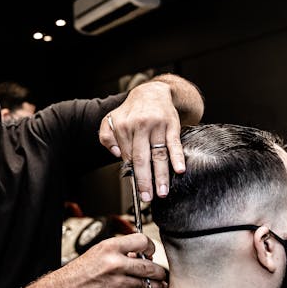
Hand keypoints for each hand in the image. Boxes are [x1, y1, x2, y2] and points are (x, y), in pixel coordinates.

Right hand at [57, 233, 166, 287]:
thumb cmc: (80, 271)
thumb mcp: (99, 251)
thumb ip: (120, 251)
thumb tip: (141, 255)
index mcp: (110, 247)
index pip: (142, 241)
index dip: (150, 247)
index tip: (150, 253)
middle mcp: (115, 264)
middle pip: (150, 266)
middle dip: (158, 271)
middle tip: (159, 273)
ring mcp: (117, 283)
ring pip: (150, 284)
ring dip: (158, 286)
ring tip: (157, 286)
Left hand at [99, 81, 184, 201]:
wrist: (152, 91)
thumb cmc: (132, 111)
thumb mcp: (111, 120)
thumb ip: (107, 138)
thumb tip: (117, 155)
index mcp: (123, 127)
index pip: (127, 156)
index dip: (132, 174)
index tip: (137, 189)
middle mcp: (140, 126)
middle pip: (142, 158)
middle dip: (145, 180)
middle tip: (147, 197)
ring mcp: (157, 125)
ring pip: (159, 154)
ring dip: (161, 175)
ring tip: (162, 191)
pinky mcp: (172, 125)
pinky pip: (175, 143)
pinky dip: (177, 157)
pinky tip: (180, 169)